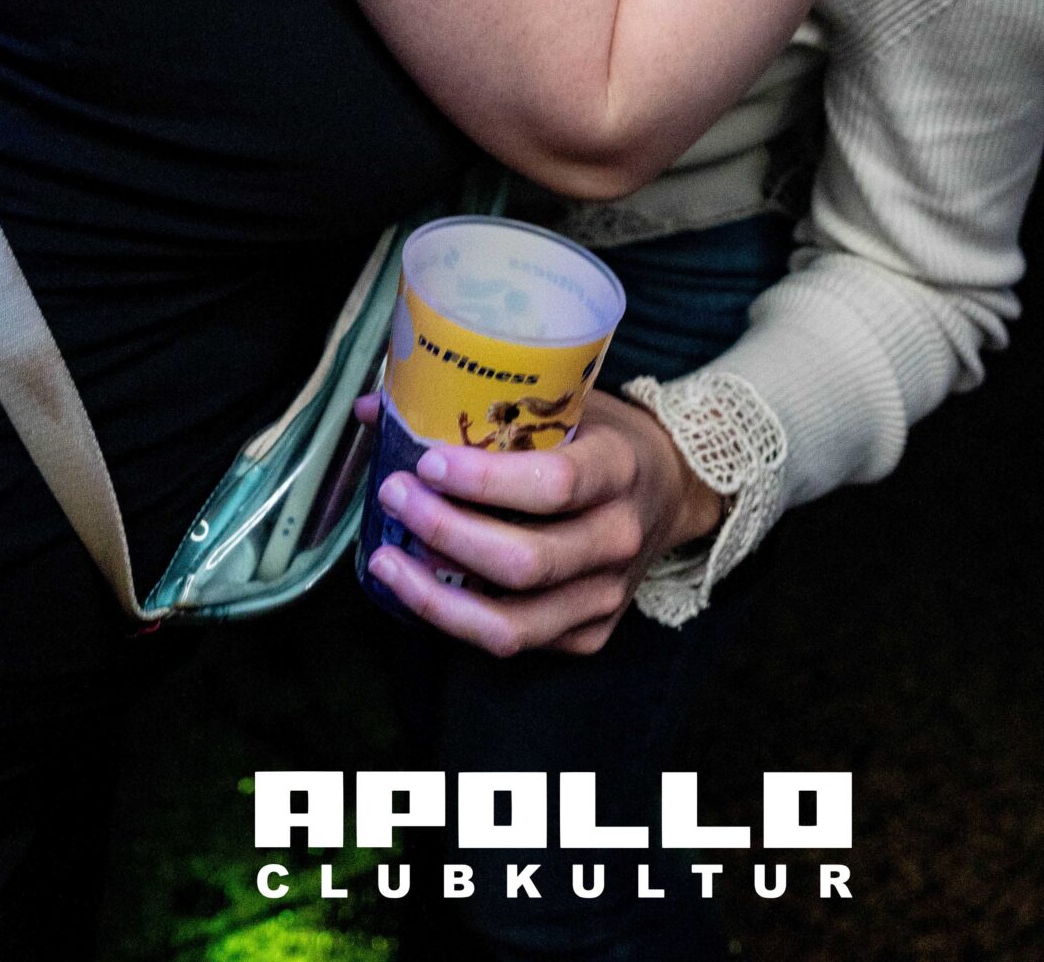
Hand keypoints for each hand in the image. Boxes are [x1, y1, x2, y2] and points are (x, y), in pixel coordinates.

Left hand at [357, 388, 723, 656]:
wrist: (669, 490)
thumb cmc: (601, 436)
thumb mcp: (564, 401)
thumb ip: (481, 404)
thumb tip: (373, 407)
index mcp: (618, 468)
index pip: (553, 485)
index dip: (483, 482)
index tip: (426, 463)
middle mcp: (618, 538)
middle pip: (524, 561)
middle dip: (446, 533)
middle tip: (394, 495)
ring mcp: (606, 596)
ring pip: (512, 624)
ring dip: (435, 597)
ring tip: (384, 559)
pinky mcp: (590, 634)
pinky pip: (515, 641)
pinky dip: (458, 620)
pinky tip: (423, 586)